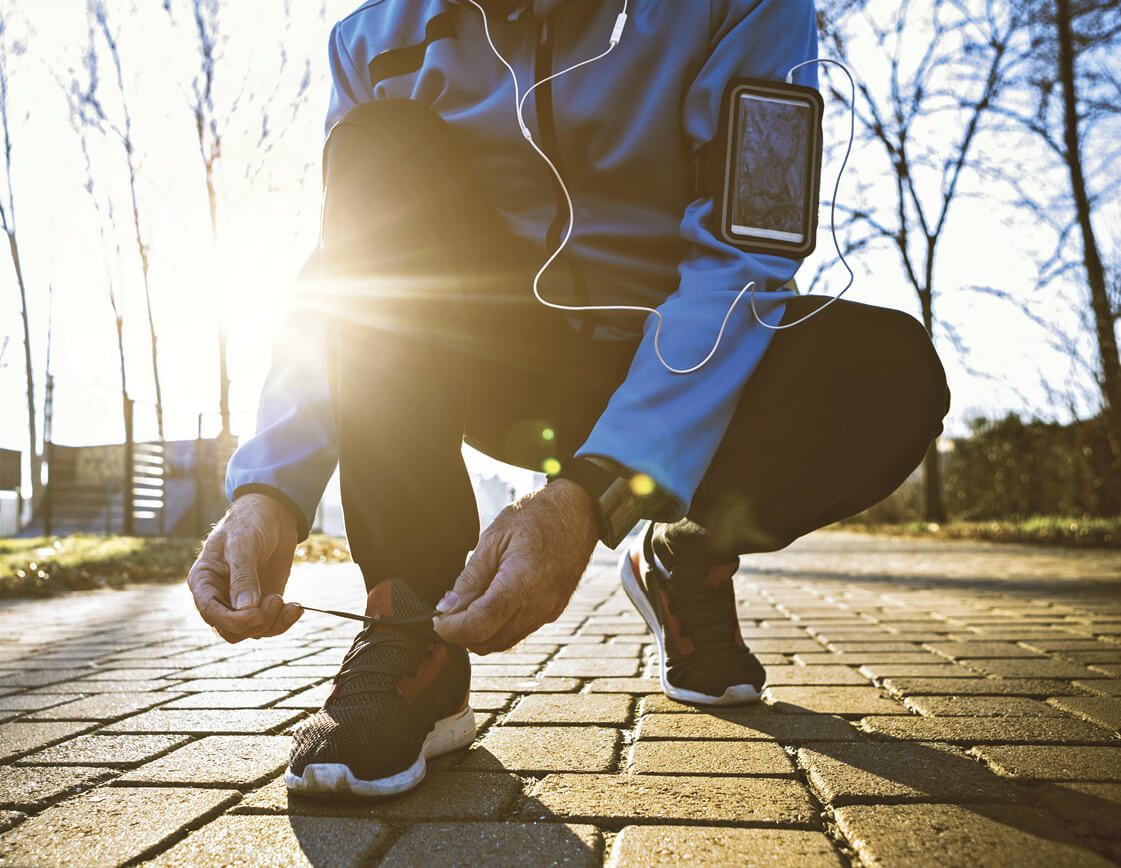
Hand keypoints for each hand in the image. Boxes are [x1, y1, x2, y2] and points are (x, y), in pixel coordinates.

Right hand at [188, 492, 302, 642]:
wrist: (272, 513)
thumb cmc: (250, 523)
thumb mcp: (243, 544)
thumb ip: (243, 575)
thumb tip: (245, 608)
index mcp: (204, 581)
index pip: (210, 613)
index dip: (232, 621)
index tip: (256, 613)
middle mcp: (219, 596)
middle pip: (230, 630)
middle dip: (254, 623)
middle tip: (275, 600)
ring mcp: (241, 601)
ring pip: (251, 631)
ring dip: (272, 623)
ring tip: (287, 603)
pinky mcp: (263, 602)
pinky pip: (270, 624)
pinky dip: (284, 621)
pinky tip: (295, 607)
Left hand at [433, 480, 597, 653]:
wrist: (578, 511)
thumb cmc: (536, 516)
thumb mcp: (494, 537)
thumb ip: (471, 577)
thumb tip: (448, 607)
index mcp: (523, 581)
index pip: (481, 624)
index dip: (453, 629)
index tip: (437, 620)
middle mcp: (539, 603)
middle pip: (490, 641)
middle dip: (462, 634)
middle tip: (447, 612)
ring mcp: (549, 610)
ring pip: (504, 642)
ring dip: (480, 634)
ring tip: (466, 607)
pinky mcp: (553, 611)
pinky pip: (519, 632)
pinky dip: (498, 628)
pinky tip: (488, 605)